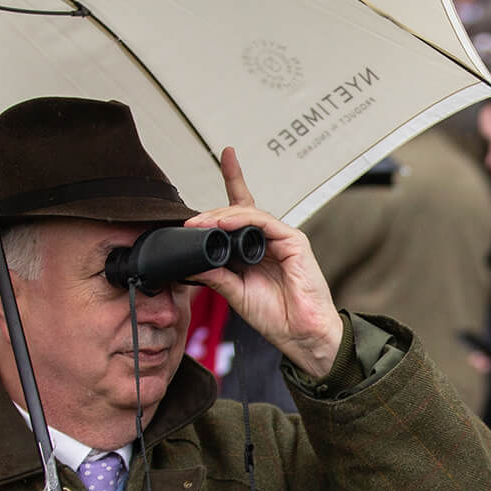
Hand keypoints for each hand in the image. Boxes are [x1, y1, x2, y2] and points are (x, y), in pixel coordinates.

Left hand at [185, 148, 344, 379]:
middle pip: (238, 212)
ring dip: (221, 216)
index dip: (235, 180)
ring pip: (249, 214)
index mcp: (256, 250)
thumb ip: (215, 273)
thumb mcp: (234, 293)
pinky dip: (243, 220)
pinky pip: (265, 223)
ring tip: (200, 224)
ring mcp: (283, 239)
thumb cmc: (275, 317)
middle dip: (211, 214)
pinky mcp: (294, 242)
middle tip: (188, 224)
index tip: (226, 156)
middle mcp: (269, 240)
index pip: (241, 211)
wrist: (301, 334)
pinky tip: (224, 224)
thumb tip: (189, 259)